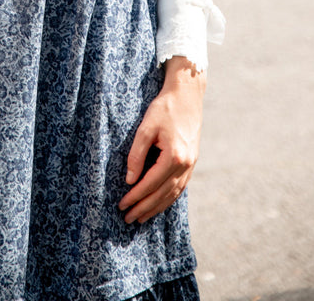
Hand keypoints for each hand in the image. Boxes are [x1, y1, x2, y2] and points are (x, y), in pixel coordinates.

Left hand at [119, 56, 205, 224]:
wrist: (187, 95)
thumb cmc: (164, 108)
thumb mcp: (146, 128)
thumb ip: (136, 155)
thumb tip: (129, 180)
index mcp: (174, 156)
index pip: (150, 184)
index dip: (135, 196)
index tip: (121, 205)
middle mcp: (185, 165)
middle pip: (162, 194)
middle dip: (144, 208)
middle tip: (128, 219)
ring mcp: (191, 165)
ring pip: (172, 194)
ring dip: (156, 207)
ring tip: (141, 218)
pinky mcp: (192, 162)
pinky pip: (179, 187)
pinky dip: (168, 198)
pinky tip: (159, 204)